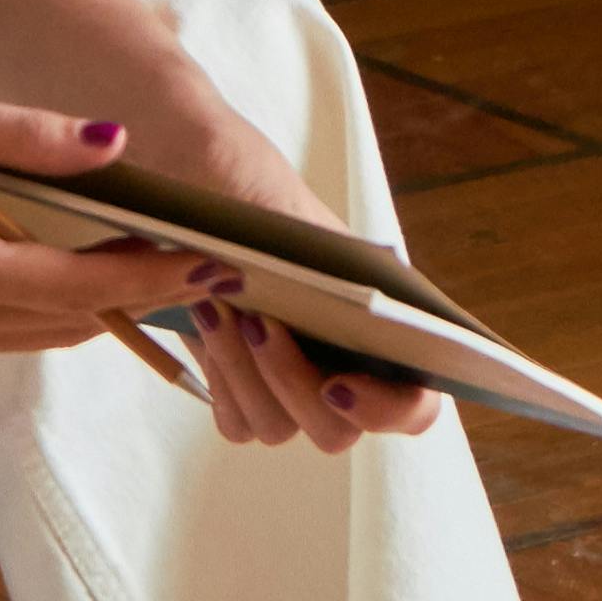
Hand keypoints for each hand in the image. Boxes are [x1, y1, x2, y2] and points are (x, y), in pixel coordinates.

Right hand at [0, 84, 206, 366]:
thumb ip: (30, 135)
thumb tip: (118, 143)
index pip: (77, 286)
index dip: (152, 276)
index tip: (216, 260)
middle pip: (71, 318)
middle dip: (147, 294)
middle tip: (219, 264)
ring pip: (46, 332)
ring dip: (107, 304)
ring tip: (174, 265)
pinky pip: (13, 328)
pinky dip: (60, 305)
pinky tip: (96, 270)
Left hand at [143, 82, 443, 462]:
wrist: (186, 168)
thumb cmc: (251, 182)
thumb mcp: (293, 212)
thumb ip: (325, 261)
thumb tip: (350, 297)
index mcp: (381, 326)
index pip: (415, 404)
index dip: (389, 409)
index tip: (338, 384)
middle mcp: (340, 365)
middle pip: (337, 432)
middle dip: (293, 383)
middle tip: (259, 322)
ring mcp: (287, 384)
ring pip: (277, 427)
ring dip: (244, 372)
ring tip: (216, 304)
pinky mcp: (237, 390)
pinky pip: (235, 419)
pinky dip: (219, 375)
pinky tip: (203, 316)